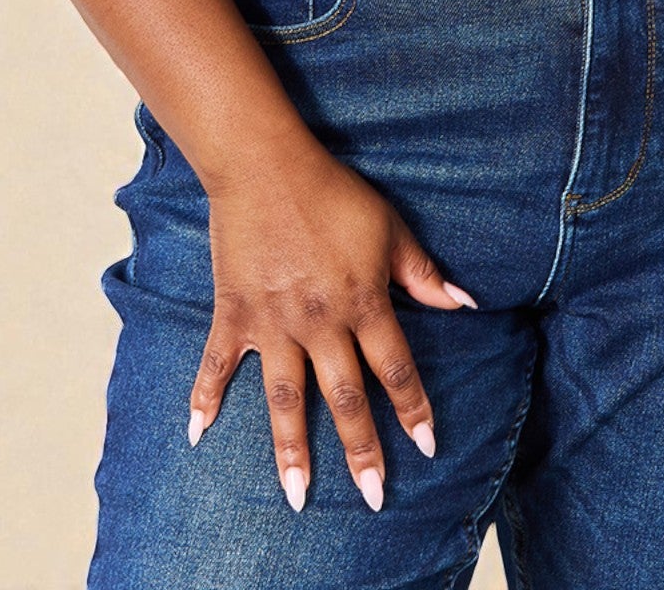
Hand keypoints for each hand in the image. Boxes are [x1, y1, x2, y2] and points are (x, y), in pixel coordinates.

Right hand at [188, 137, 477, 513]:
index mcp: (363, 301)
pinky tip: (198, 435)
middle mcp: (320, 321)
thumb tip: (465, 304)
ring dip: (292, 451)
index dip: (413, 409)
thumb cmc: (334, 193)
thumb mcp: (390, 228)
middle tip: (373, 497)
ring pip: (287, 399)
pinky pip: (218, 363)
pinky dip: (205, 398)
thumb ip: (423, 273)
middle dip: (362, 450)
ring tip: (297, 497)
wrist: (266, 165)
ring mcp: (274, 322)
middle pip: (345, 397)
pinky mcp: (235, 312)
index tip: (426, 447)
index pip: (395, 368)